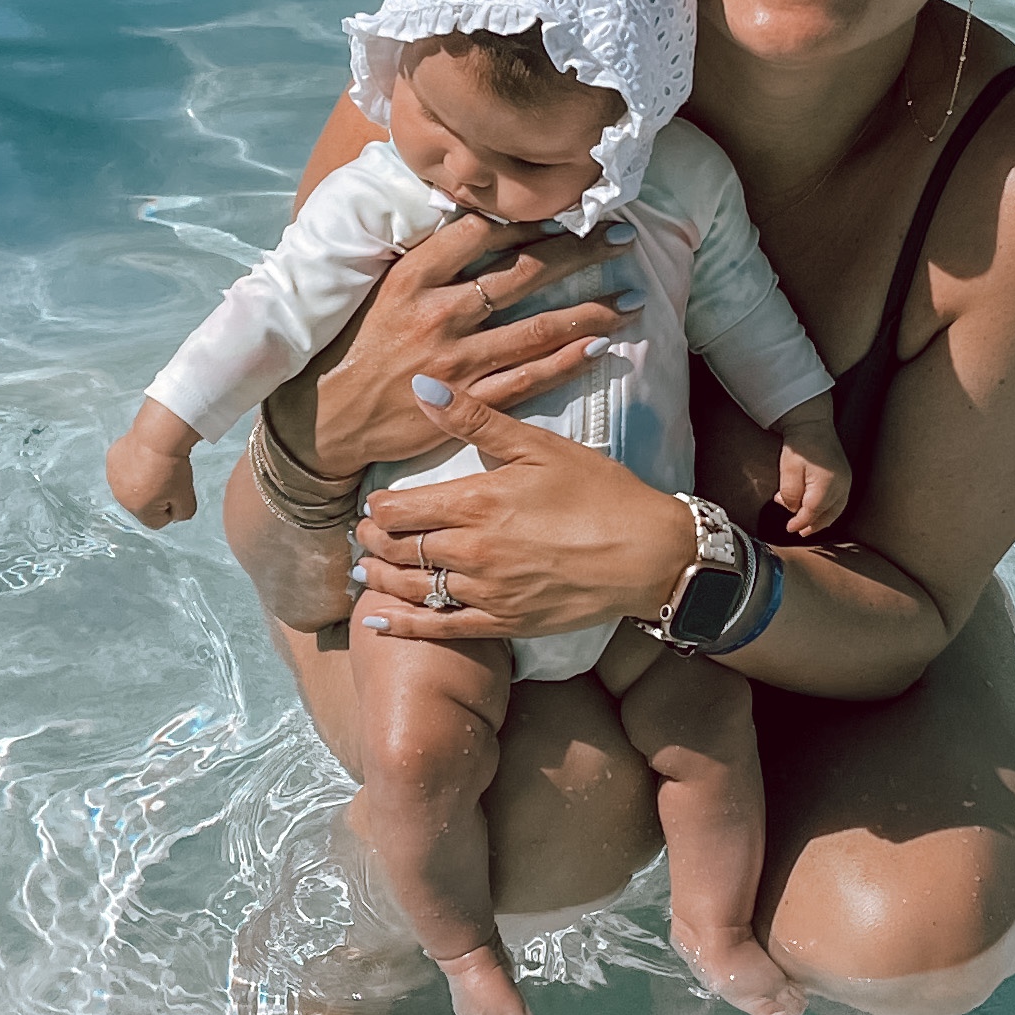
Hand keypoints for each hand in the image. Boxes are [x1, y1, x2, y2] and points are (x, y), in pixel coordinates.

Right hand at [107, 407, 199, 527]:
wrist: (158, 436)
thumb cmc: (172, 468)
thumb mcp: (188, 499)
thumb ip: (182, 515)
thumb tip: (174, 515)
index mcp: (138, 510)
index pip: (157, 521)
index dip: (171, 508)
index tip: (176, 491)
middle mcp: (121, 498)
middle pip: (143, 504)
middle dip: (155, 495)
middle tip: (167, 477)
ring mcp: (113, 478)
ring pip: (132, 487)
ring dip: (143, 480)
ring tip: (156, 465)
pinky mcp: (112, 461)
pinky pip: (125, 469)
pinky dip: (135, 464)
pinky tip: (145, 455)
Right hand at [287, 208, 639, 480]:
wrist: (323, 423)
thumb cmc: (350, 351)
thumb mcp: (375, 292)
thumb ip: (423, 261)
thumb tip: (469, 219)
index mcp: (411, 279)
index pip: (481, 231)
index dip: (530, 216)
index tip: (567, 206)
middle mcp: (437, 314)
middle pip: (523, 273)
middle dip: (579, 252)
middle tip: (621, 237)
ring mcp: (455, 361)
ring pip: (538, 328)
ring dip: (591, 311)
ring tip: (631, 298)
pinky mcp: (466, 403)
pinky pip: (530, 379)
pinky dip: (569, 361)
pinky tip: (602, 347)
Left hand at [350, 377, 699, 646]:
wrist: (649, 554)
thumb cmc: (600, 493)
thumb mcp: (538, 445)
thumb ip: (475, 419)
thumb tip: (421, 387)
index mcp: (476, 502)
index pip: (397, 510)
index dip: (376, 508)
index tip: (375, 505)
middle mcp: (472, 550)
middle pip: (397, 549)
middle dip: (373, 542)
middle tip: (365, 536)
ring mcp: (486, 591)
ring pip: (411, 588)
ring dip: (381, 578)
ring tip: (366, 569)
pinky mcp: (504, 622)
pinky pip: (440, 627)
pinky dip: (404, 626)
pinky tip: (380, 622)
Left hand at [769, 396, 850, 536]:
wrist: (812, 423)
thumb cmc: (800, 444)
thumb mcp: (788, 470)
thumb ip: (789, 494)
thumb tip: (792, 509)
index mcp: (827, 484)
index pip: (813, 512)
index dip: (800, 522)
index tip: (789, 528)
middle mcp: (841, 485)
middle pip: (828, 515)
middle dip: (813, 525)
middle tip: (799, 532)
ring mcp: (846, 481)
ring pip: (836, 510)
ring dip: (822, 520)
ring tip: (809, 526)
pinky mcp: (846, 477)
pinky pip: (840, 501)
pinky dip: (829, 510)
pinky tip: (819, 511)